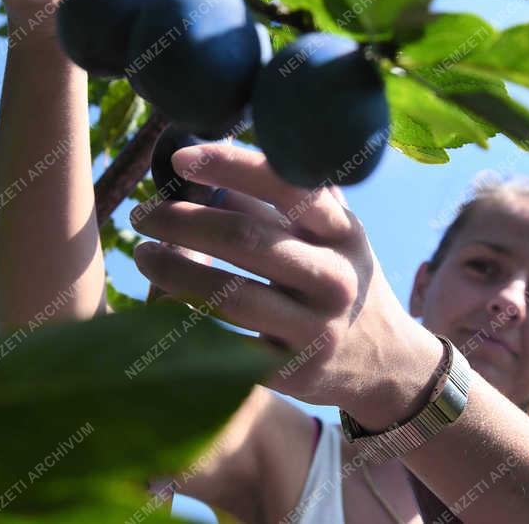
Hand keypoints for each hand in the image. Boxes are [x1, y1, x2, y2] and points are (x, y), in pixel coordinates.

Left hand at [130, 142, 443, 430]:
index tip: (181, 158)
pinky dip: (185, 323)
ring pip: (229, 296)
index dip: (231, 166)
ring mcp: (316, 329)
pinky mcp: (293, 372)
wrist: (386, 363)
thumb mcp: (331, 236)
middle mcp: (334, 278)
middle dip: (182, 222)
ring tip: (142, 255)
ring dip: (173, 270)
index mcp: (342, 232)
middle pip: (246, 239)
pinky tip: (160, 303)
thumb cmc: (339, 279)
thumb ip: (283, 199)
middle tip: (142, 214)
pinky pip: (225, 345)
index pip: (286, 185)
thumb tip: (211, 158)